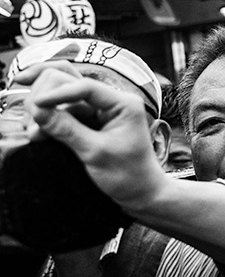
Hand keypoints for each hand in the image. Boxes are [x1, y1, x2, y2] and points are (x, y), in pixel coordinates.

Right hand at [15, 62, 168, 214]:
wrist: (141, 193)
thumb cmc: (128, 175)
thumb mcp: (95, 153)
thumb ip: (66, 130)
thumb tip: (37, 110)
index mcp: (124, 103)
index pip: (85, 87)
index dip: (57, 93)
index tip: (35, 104)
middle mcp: (112, 101)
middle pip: (70, 83)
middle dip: (47, 98)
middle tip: (32, 122)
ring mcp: (100, 110)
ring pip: (63, 98)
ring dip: (45, 111)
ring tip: (34, 132)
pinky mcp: (91, 121)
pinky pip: (65, 113)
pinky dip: (50, 121)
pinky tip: (38, 134)